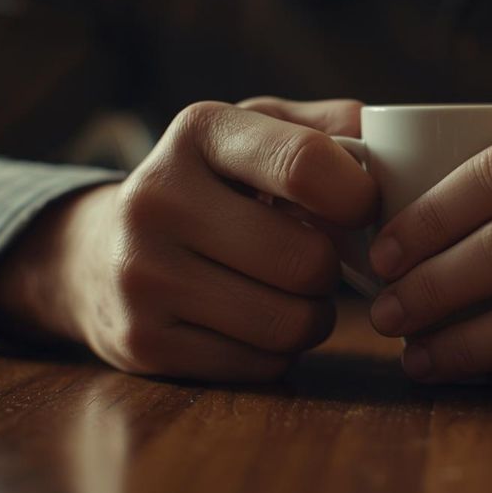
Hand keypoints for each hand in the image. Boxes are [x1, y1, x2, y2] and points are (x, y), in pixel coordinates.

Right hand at [0, 97, 376, 381]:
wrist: (98, 251)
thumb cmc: (209, 185)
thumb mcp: (256, 132)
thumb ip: (328, 127)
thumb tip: (393, 140)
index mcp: (199, 131)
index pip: (306, 164)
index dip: (359, 197)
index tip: (362, 208)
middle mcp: (158, 197)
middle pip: (306, 260)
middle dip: (330, 268)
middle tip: (315, 260)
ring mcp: (143, 275)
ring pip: (289, 322)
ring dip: (312, 315)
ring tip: (289, 292)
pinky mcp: (143, 342)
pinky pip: (260, 364)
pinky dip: (276, 351)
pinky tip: (252, 320)